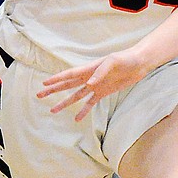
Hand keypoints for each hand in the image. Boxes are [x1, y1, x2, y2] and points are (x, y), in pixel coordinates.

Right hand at [38, 47, 153, 120]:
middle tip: (39, 94)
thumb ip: (100, 72)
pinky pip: (90, 103)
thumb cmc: (125, 59)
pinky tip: (76, 118)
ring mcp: (95, 86)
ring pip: (76, 96)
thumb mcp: (113, 62)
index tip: (44, 83)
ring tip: (53, 110)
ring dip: (64, 102)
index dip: (56, 79)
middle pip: (67, 85)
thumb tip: (89, 84)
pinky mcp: (103, 92)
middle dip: (53, 90)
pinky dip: (84, 111)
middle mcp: (89, 78)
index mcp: (89, 68)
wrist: (138, 64)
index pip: (69, 75)